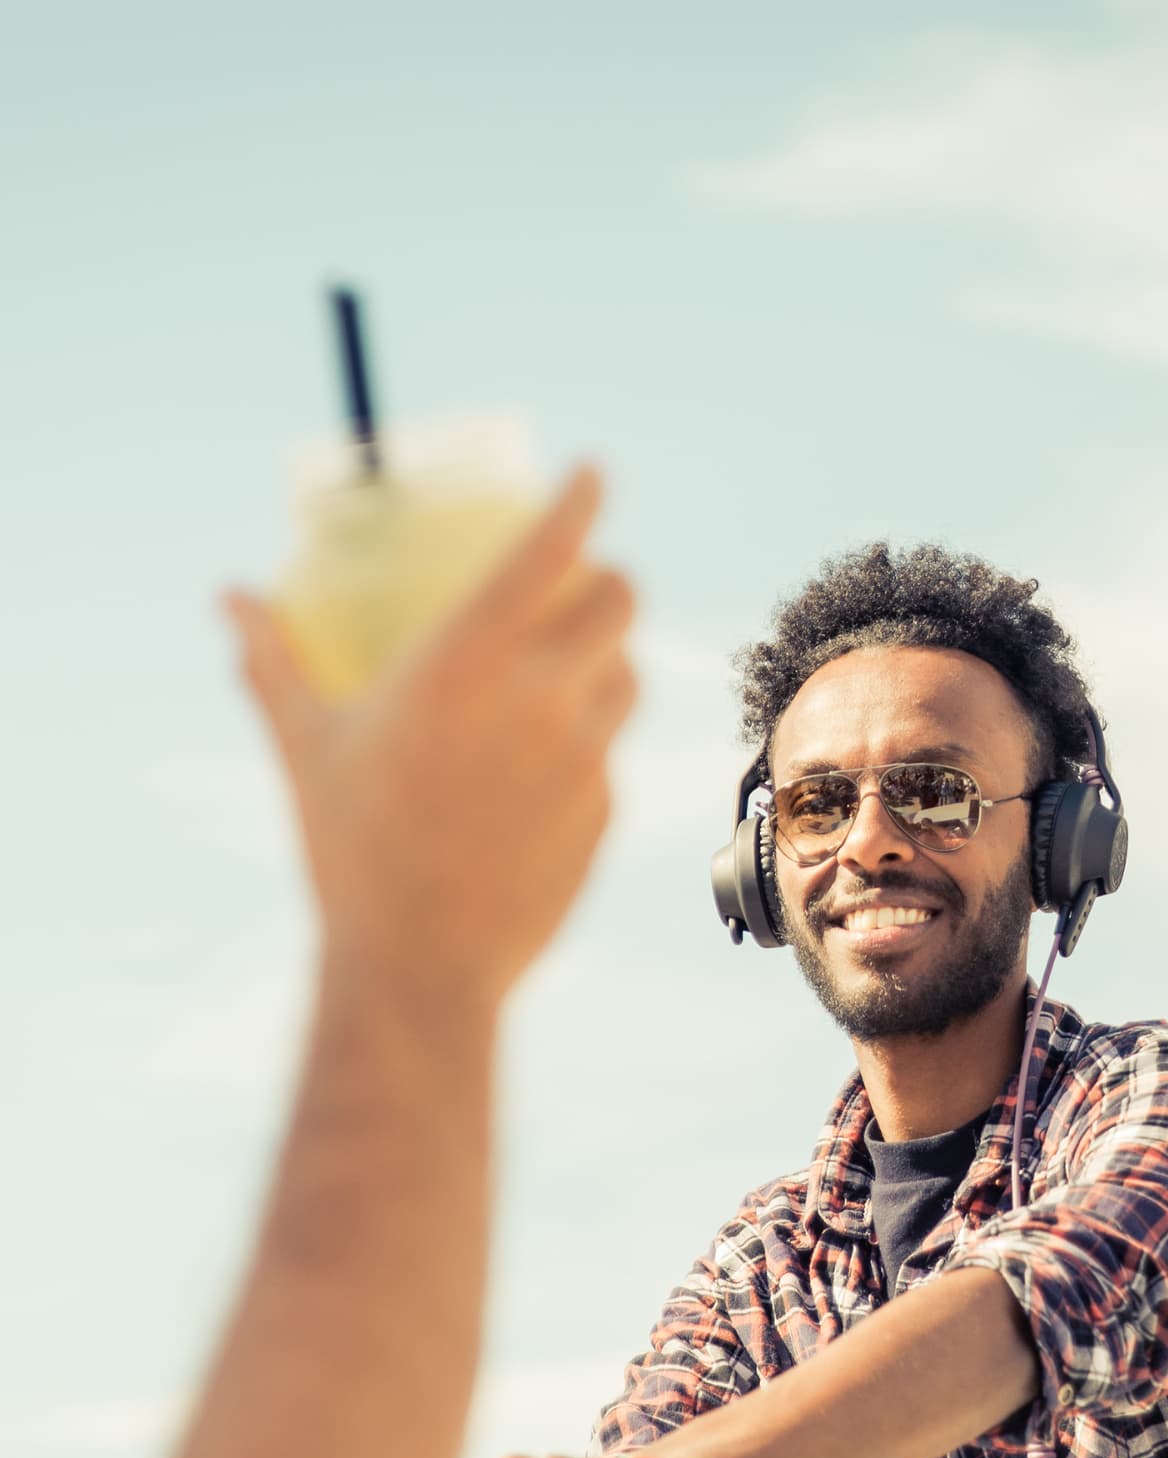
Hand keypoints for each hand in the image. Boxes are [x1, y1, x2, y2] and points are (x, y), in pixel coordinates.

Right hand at [227, 468, 638, 1017]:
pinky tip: (547, 769)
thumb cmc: (350, 848)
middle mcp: (542, 695)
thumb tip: (228, 598)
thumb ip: (273, 662)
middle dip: (610, 582)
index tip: (594, 474)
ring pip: (630, 679)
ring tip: (572, 672)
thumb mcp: (304, 747)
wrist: (420, 965)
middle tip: (586, 587)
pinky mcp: (606, 814)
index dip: (583, 498)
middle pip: (621, 603)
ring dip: (609, 662)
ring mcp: (586, 757)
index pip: (553, 547)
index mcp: (467, 658)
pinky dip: (588, 745)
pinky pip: (610, 758)